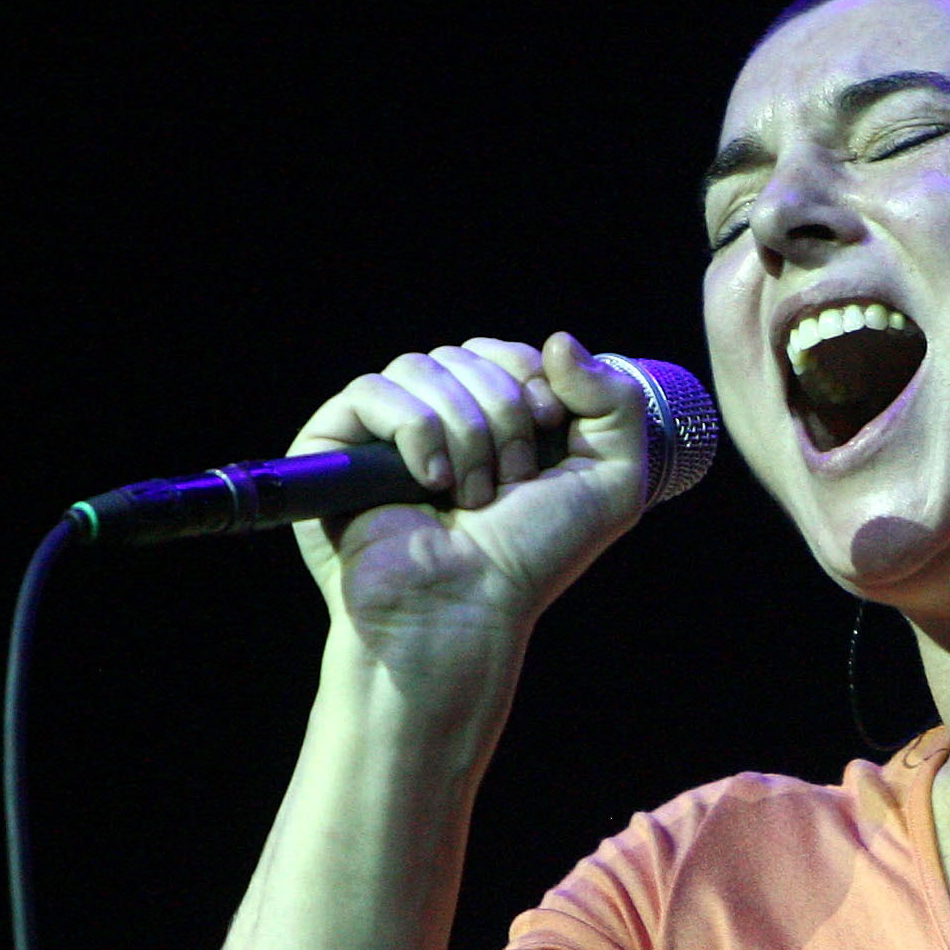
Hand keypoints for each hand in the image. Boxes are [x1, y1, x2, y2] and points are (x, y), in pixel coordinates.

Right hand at [288, 333, 650, 672]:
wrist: (466, 609)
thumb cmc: (531, 559)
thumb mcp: (612, 482)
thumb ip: (615, 400)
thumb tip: (558, 340)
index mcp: (491, 423)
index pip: (504, 352)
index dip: (530, 380)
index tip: (548, 432)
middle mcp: (436, 421)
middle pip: (467, 354)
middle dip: (502, 416)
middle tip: (508, 485)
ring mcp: (382, 433)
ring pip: (422, 367)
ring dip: (464, 433)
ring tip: (468, 496)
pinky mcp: (334, 445)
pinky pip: (373, 391)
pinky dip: (414, 431)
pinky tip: (429, 483)